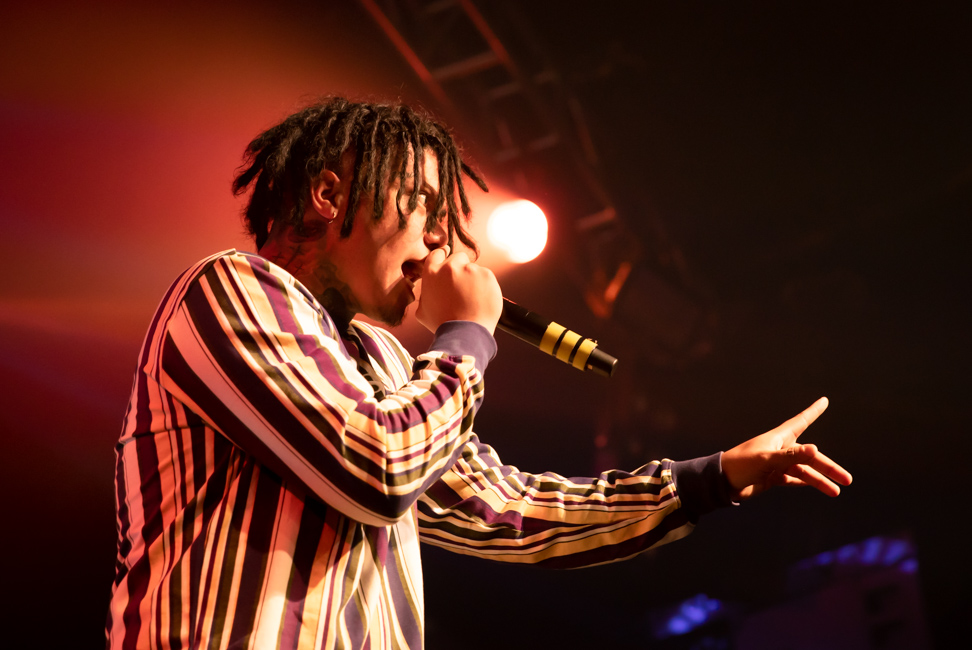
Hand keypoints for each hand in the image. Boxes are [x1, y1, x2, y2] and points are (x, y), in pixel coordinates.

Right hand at [416, 246, 502, 333]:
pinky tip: (481, 300)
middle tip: (462, 287)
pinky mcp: (486, 274)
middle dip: (461, 268)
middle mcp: (450, 267)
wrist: (465, 332)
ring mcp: (469, 269)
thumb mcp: (422, 311)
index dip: (443, 258)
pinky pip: (486, 276)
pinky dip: (485, 285)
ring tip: (472, 298)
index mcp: (432, 273)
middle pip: (458, 258)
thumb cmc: (443, 325)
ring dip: (473, 278)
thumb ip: (424, 296)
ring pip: (473, 268)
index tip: (449, 265)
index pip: (437, 254)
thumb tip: (426, 293)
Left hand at [721, 397, 851, 500]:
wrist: (722, 482)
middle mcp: (780, 449)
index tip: (824, 400)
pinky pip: (794, 479)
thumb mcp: (766, 459)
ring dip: (819, 480)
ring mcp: (777, 464)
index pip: (800, 421)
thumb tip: (815, 450)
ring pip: (804, 471)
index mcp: (778, 439)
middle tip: (847, 480)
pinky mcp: (772, 477)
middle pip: (810, 456)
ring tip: (835, 492)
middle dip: (828, 467)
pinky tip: (817, 486)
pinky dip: (805, 482)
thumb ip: (790, 456)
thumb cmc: (741, 464)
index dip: (813, 411)